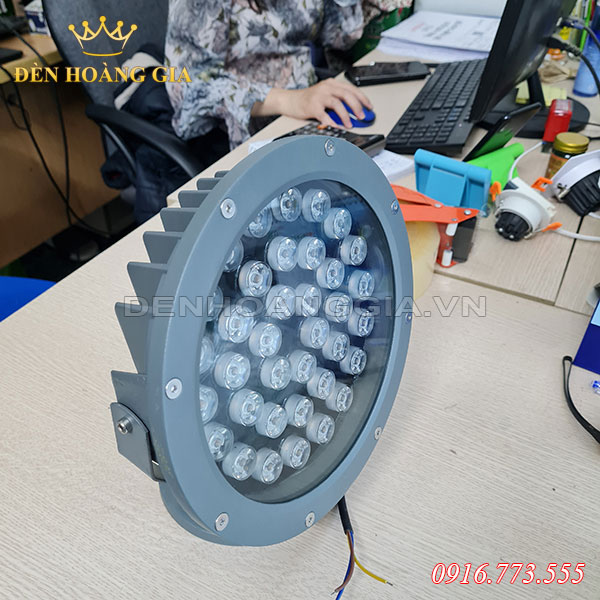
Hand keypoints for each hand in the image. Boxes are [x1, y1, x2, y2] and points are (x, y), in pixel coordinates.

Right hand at [252, 79, 372, 128]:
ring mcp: (319, 96)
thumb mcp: (325, 96)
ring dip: (346, 115)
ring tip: (350, 124)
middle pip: (347, 95)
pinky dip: (333, 122)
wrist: (290, 101)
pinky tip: (337, 127)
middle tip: (363, 116)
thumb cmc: (308, 100)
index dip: (362, 98)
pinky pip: (325, 115)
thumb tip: (353, 113)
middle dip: (357, 107)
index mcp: (332, 84)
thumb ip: (338, 101)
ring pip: (338, 103)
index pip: (351, 89)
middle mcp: (326, 87)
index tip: (369, 107)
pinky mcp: (312, 106)